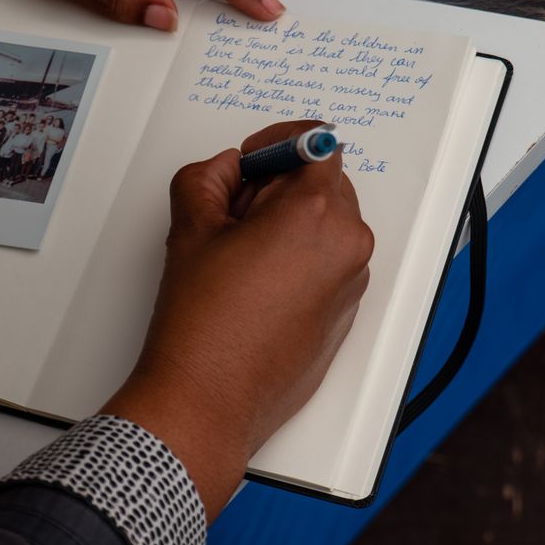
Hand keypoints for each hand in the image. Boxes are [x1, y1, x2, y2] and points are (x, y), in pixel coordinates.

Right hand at [101, 121, 373, 520]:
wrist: (208, 401)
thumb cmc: (203, 325)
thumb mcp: (192, 227)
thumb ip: (209, 176)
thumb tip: (228, 169)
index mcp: (316, 213)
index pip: (317, 143)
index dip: (277, 144)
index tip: (252, 159)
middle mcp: (347, 244)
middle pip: (323, 182)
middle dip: (280, 185)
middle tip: (232, 212)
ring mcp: (352, 282)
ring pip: (327, 223)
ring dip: (289, 222)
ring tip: (240, 256)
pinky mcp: (346, 312)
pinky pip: (329, 262)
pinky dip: (300, 257)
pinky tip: (256, 285)